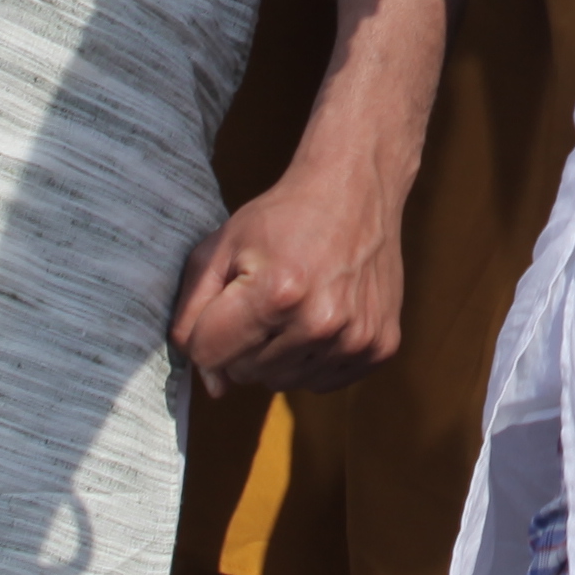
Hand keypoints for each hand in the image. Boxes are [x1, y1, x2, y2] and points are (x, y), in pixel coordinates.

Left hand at [172, 148, 406, 394]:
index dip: (207, 330)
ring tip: (294, 306)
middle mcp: (320, 323)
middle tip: (265, 297)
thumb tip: (212, 384)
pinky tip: (321, 318)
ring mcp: (356, 338)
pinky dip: (313, 359)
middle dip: (243, 342)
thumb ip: (193, 313)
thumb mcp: (220, 248)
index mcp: (276, 294)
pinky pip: (322, 383)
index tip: (227, 302)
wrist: (356, 190)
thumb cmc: (283, 217)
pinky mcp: (381, 346)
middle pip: (245, 373)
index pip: (209, 354)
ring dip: (277, 353)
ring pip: (282, 382)